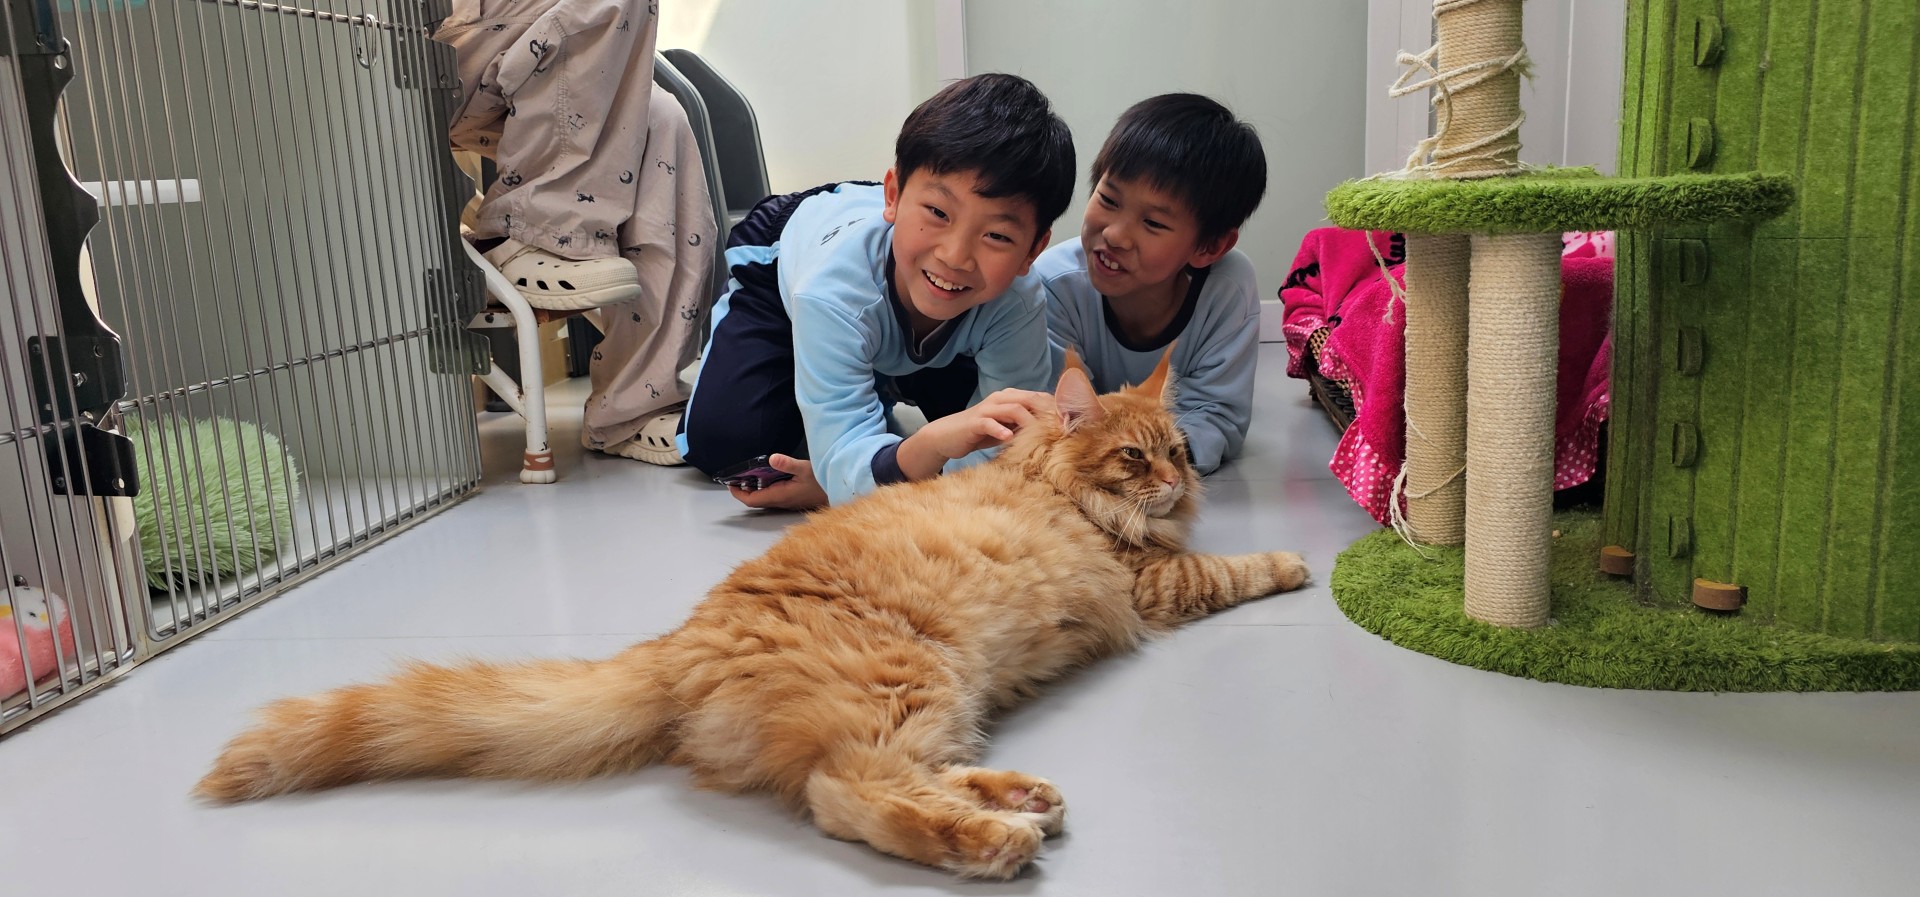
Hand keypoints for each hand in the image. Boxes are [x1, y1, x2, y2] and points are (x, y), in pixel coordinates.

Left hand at [728, 453, 827, 510]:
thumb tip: (772, 458)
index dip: (739, 493)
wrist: (839, 491)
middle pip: (756, 500)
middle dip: (744, 490)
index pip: (752, 500)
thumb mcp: (805, 469)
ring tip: (748, 475)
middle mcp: (781, 501)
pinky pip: (773, 494)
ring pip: (764, 498)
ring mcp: (787, 501)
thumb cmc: (823, 481)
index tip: (730, 483)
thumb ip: (787, 464)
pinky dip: (765, 487)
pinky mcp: (793, 497)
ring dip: (754, 489)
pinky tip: (768, 476)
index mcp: (780, 496)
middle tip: (737, 477)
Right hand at [897, 388, 1055, 479]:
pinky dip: (1001, 430)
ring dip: (1029, 421)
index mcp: (1010, 398)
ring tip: (1043, 434)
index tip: (1070, 423)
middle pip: (1029, 399)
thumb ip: (1025, 426)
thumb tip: (1052, 433)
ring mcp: (987, 409)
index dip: (1055, 409)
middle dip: (1048, 413)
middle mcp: (1000, 399)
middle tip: (1063, 428)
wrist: (947, 436)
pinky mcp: (975, 422)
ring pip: (1013, 409)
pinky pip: (990, 423)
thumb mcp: (1007, 428)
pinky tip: (1010, 439)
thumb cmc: (980, 433)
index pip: (1038, 398)